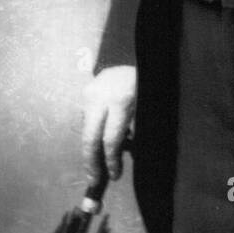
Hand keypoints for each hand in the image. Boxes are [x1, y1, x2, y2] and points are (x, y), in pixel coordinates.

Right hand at [82, 65, 136, 184]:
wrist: (134, 52)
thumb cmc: (148, 82)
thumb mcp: (148, 106)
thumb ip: (138, 130)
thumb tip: (129, 157)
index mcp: (121, 101)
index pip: (111, 139)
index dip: (111, 161)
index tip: (114, 176)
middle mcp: (100, 97)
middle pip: (89, 138)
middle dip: (91, 162)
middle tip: (94, 180)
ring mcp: (90, 93)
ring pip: (87, 129)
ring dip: (94, 147)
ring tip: (100, 160)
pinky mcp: (85, 92)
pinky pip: (88, 118)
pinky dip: (96, 130)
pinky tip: (103, 135)